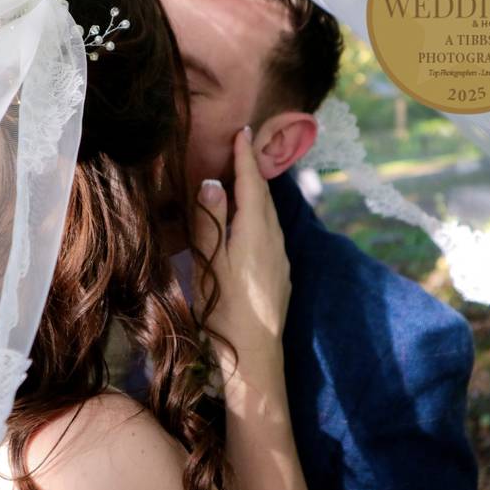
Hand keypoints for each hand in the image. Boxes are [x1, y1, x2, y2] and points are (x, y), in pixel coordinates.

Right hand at [193, 127, 291, 374]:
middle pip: (264, 197)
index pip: (252, 185)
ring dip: (256, 194)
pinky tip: (247, 223)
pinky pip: (270, 232)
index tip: (244, 132)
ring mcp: (280, 259)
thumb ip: (210, 223)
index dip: (246, 158)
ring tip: (240, 181)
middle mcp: (274, 241)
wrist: (255, 357)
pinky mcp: (279, 275)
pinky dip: (259, 215)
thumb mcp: (210, 265)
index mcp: (256, 233)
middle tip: (240, 150)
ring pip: (269, 215)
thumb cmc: (224, 312)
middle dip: (253, 171)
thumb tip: (213, 182)